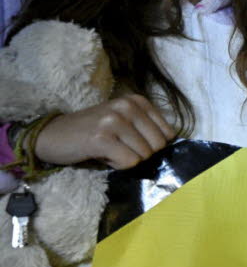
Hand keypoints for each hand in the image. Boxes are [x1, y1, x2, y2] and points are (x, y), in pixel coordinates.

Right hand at [34, 94, 175, 169]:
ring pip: (143, 155)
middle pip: (157, 146)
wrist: (53, 135)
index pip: (168, 133)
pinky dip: (117, 165)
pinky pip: (129, 162)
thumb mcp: (124, 121)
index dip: (151, 145)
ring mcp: (114, 121)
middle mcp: (128, 106)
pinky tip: (101, 155)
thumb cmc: (92, 131)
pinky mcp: (102, 138)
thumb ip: (147, 128)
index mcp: (137, 101)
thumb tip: (172, 146)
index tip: (130, 141)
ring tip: (107, 149)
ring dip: (126, 159)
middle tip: (117, 147)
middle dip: (140, 154)